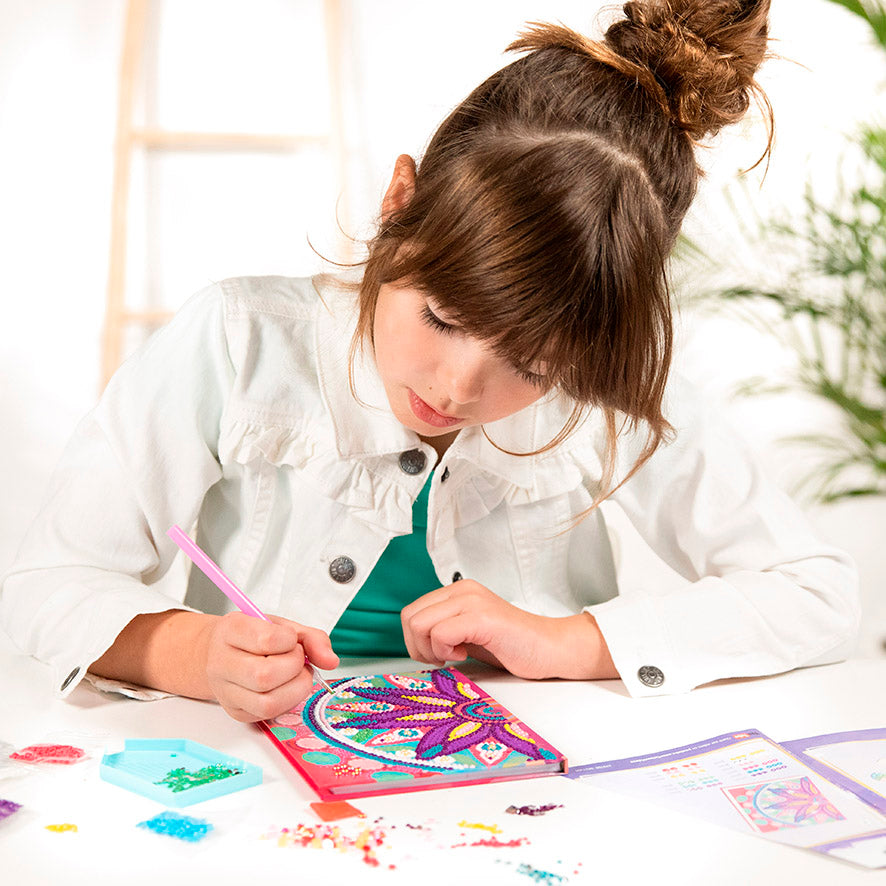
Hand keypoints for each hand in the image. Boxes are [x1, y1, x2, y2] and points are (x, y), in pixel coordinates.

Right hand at [202, 613, 338, 721]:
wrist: (217, 652)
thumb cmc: (252, 636)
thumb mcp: (281, 625)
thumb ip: (311, 638)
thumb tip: (331, 661)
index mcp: (230, 631)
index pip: (266, 640)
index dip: (289, 640)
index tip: (291, 639)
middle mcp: (221, 663)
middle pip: (265, 676)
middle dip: (294, 667)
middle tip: (296, 658)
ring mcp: (226, 692)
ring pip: (267, 703)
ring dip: (295, 688)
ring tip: (295, 674)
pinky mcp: (235, 712)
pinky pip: (268, 715)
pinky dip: (288, 701)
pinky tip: (286, 686)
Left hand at [400, 580, 617, 680]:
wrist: (550, 647)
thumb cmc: (511, 644)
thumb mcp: (468, 631)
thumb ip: (442, 628)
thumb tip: (414, 641)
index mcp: (457, 590)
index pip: (411, 611)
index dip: (415, 640)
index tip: (436, 653)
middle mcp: (462, 590)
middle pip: (410, 617)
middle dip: (418, 647)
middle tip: (443, 658)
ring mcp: (472, 601)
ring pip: (420, 624)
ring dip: (432, 650)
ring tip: (456, 655)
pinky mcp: (482, 617)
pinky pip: (440, 634)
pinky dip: (446, 651)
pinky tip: (465, 654)